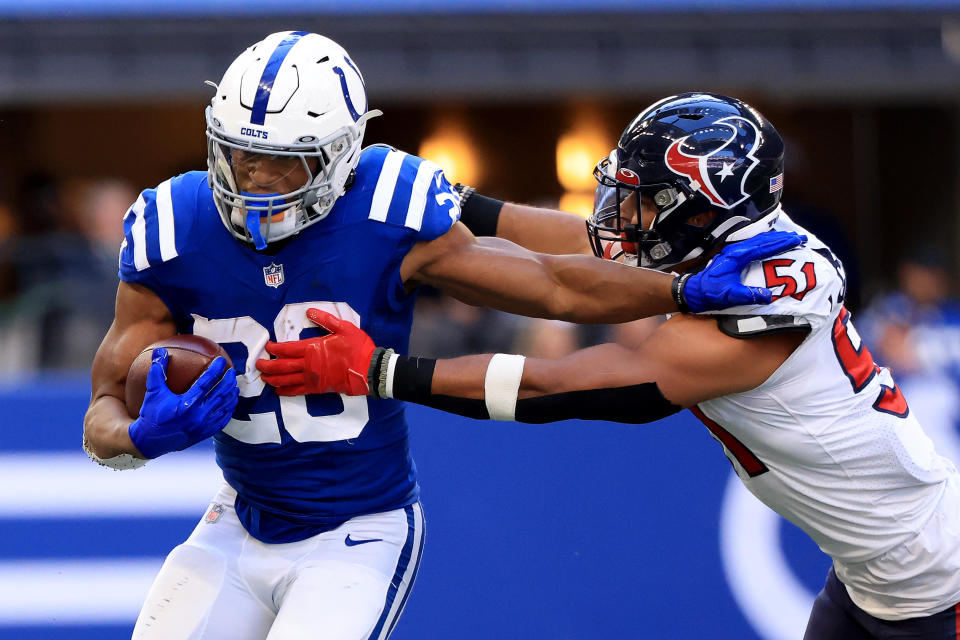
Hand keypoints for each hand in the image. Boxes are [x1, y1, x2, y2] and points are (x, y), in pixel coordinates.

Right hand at [128, 349, 238, 458]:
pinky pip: (222, 421)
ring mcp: (203, 426)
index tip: (222, 360)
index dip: (216, 370)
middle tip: (232, 370)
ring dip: (232, 395)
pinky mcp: (205, 434)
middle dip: (228, 381)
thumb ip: (158, 370)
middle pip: (221, 394)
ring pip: (224, 408)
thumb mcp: (153, 391)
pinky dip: (229, 411)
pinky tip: (231, 404)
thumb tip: (159, 350)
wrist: (149, 442)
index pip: (206, 383)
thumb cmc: (151, 414)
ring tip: (234, 385)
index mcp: (186, 404)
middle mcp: (198, 415)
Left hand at [257, 308, 375, 396]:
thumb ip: (325, 320)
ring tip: (264, 378)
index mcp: (313, 349)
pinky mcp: (318, 388)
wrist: (370, 370)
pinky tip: (278, 391)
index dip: (275, 348)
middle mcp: (309, 365)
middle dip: (268, 365)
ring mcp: (312, 378)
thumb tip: (309, 311)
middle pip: (282, 366)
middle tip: (258, 364)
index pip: (287, 349)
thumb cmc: (358, 348)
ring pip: (287, 380)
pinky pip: (298, 391)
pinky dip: (286, 391)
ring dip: (273, 379)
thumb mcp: (344, 328)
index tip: (267, 346)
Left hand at [681, 230, 806, 311]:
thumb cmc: (709, 292)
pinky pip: (753, 246)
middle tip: (800, 237)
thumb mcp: (730, 296)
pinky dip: (765, 244)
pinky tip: (770, 245)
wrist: (693, 291)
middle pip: (763, 240)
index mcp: (737, 256)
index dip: (782, 243)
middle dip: (782, 238)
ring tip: (789, 238)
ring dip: (774, 239)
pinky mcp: (732, 257)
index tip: (797, 239)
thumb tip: (769, 296)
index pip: (764, 247)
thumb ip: (749, 295)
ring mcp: (733, 253)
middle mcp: (736, 251)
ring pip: (758, 241)